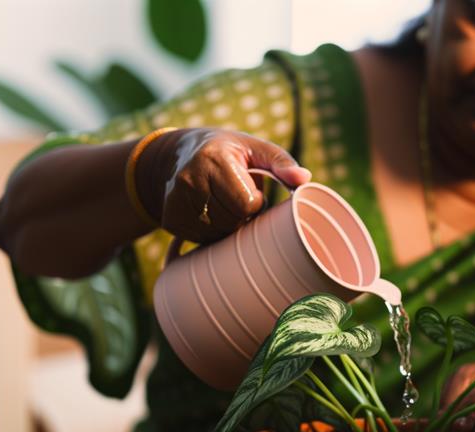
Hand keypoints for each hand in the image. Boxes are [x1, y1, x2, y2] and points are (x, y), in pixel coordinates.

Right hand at [145, 128, 311, 242]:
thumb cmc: (228, 152)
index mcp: (214, 159)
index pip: (246, 203)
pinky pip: (201, 239)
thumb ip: (281, 163)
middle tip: (236, 196)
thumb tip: (305, 179)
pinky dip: (211, 231)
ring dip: (228, 225)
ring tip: (223, 202)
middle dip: (242, 215)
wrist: (179, 154)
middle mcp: (190, 179)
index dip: (255, 201)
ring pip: (217, 234)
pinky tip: (208, 211)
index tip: (251, 189)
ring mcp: (175, 200)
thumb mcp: (255, 148)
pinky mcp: (170, 218)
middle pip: (231, 221)